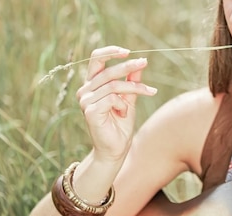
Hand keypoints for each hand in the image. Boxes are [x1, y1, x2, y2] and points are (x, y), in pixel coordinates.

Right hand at [76, 46, 157, 162]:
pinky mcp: (89, 111)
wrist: (116, 148)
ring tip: (147, 93)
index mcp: (92, 84)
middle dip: (128, 66)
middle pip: (107, 70)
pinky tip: (124, 113)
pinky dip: (123, 104)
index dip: (110, 52)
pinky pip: (111, 99)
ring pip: (113, 85)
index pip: (96, 59)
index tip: (128, 51)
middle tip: (144, 63)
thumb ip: (132, 81)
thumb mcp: (129, 98)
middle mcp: (85, 90)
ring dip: (133, 88)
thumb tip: (141, 62)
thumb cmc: (121, 124)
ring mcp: (85, 100)